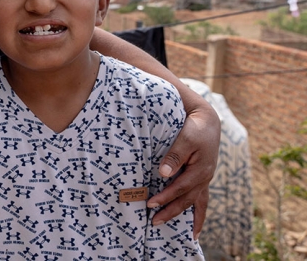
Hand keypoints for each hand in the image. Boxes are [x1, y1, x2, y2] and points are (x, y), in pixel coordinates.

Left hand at [147, 89, 219, 237]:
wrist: (208, 121)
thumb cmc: (194, 129)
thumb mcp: (185, 139)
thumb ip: (174, 156)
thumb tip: (163, 174)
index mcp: (200, 170)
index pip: (179, 188)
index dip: (165, 197)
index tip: (150, 204)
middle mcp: (204, 178)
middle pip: (186, 200)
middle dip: (171, 212)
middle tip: (154, 222)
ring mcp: (205, 179)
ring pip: (196, 203)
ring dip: (186, 217)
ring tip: (184, 236)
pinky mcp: (203, 178)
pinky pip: (202, 200)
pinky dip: (199, 214)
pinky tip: (195, 227)